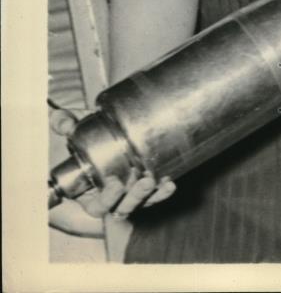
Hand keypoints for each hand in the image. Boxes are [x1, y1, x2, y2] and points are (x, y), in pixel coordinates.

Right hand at [48, 107, 175, 228]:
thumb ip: (66, 125)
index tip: (115, 183)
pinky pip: (154, 197)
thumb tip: (61, 121)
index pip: (98, 205)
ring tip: (158, 180)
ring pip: (139, 204)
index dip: (107, 199)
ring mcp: (127, 195)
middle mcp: (110, 198)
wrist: (102, 135)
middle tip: (145, 180)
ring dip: (150, 195)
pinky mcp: (143, 190)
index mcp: (89, 193)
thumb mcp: (75, 131)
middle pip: (121, 207)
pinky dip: (162, 192)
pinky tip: (170, 182)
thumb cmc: (86, 137)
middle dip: (134, 197)